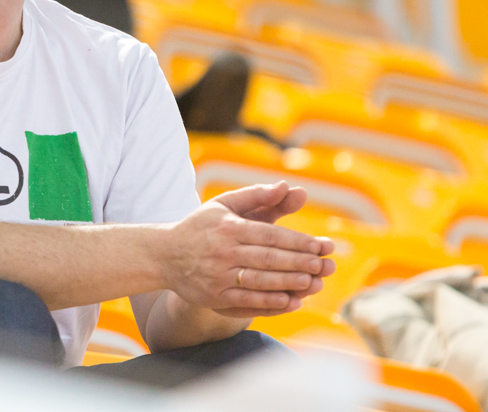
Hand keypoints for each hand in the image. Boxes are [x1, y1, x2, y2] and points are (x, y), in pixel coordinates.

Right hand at [157, 182, 335, 317]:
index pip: (269, 235)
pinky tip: (290, 301)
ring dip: (288, 283)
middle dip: (298, 262)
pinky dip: (270, 303)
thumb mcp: (224, 204)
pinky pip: (246, 301)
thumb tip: (286, 186)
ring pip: (260, 281)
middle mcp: (223, 252)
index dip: (296, 242)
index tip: (320, 246)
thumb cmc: (200, 226)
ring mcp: (218, 276)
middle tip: (323, 265)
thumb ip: (256, 195)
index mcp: (228, 227)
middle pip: (268, 258)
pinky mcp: (214, 296)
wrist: (164, 255)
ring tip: (313, 282)